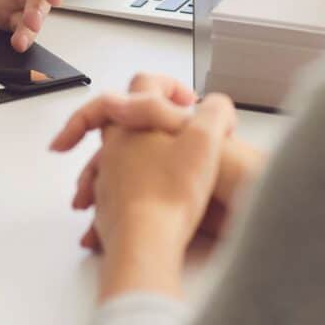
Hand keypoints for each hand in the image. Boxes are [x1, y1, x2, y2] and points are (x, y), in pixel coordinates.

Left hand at [52, 74, 265, 249]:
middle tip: (163, 128)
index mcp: (134, 123)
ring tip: (158, 172)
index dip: (167, 84)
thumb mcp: (208, 140)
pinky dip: (128, 193)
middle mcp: (114, 147)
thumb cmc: (171, 191)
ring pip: (111, 157)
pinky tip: (149, 206)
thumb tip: (217, 105)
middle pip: (118, 119)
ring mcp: (107, 178)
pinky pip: (113, 192)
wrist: (145, 241)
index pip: (142, 83)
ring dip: (132, 158)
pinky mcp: (108, 208)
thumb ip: (216, 112)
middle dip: (140, 119)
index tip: (183, 99)